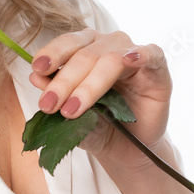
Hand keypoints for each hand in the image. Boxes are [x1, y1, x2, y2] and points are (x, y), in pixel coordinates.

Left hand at [29, 28, 171, 168]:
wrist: (129, 150)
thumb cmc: (100, 126)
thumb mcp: (71, 114)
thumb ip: (55, 94)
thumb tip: (35, 76)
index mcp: (85, 48)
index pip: (67, 44)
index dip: (52, 54)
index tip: (37, 69)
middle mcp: (108, 45)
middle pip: (84, 55)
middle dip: (65, 81)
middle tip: (49, 104)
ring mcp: (134, 54)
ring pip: (110, 59)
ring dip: (89, 85)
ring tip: (72, 109)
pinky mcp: (157, 68)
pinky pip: (151, 54)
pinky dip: (140, 55)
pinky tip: (128, 61)